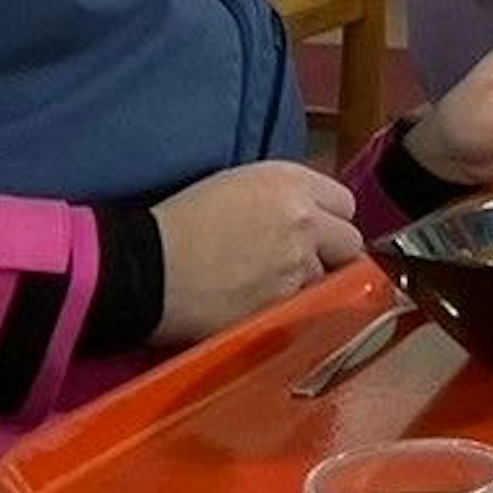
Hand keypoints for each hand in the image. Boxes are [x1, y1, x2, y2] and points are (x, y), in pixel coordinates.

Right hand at [148, 159, 363, 344]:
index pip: (345, 202)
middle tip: (299, 262)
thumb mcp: (238, 186)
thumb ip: (284, 197)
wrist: (142, 267)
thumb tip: (310, 216)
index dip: (328, 218)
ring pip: (328, 281)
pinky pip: (304, 310)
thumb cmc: (179, 221)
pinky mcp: (283, 307)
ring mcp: (298, 268)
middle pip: (349, 243)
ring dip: (307, 284)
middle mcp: (305, 222)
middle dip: (331, 253)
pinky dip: (288, 310)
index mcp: (291, 183)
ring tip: (267, 287)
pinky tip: (258, 306)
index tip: (313, 230)